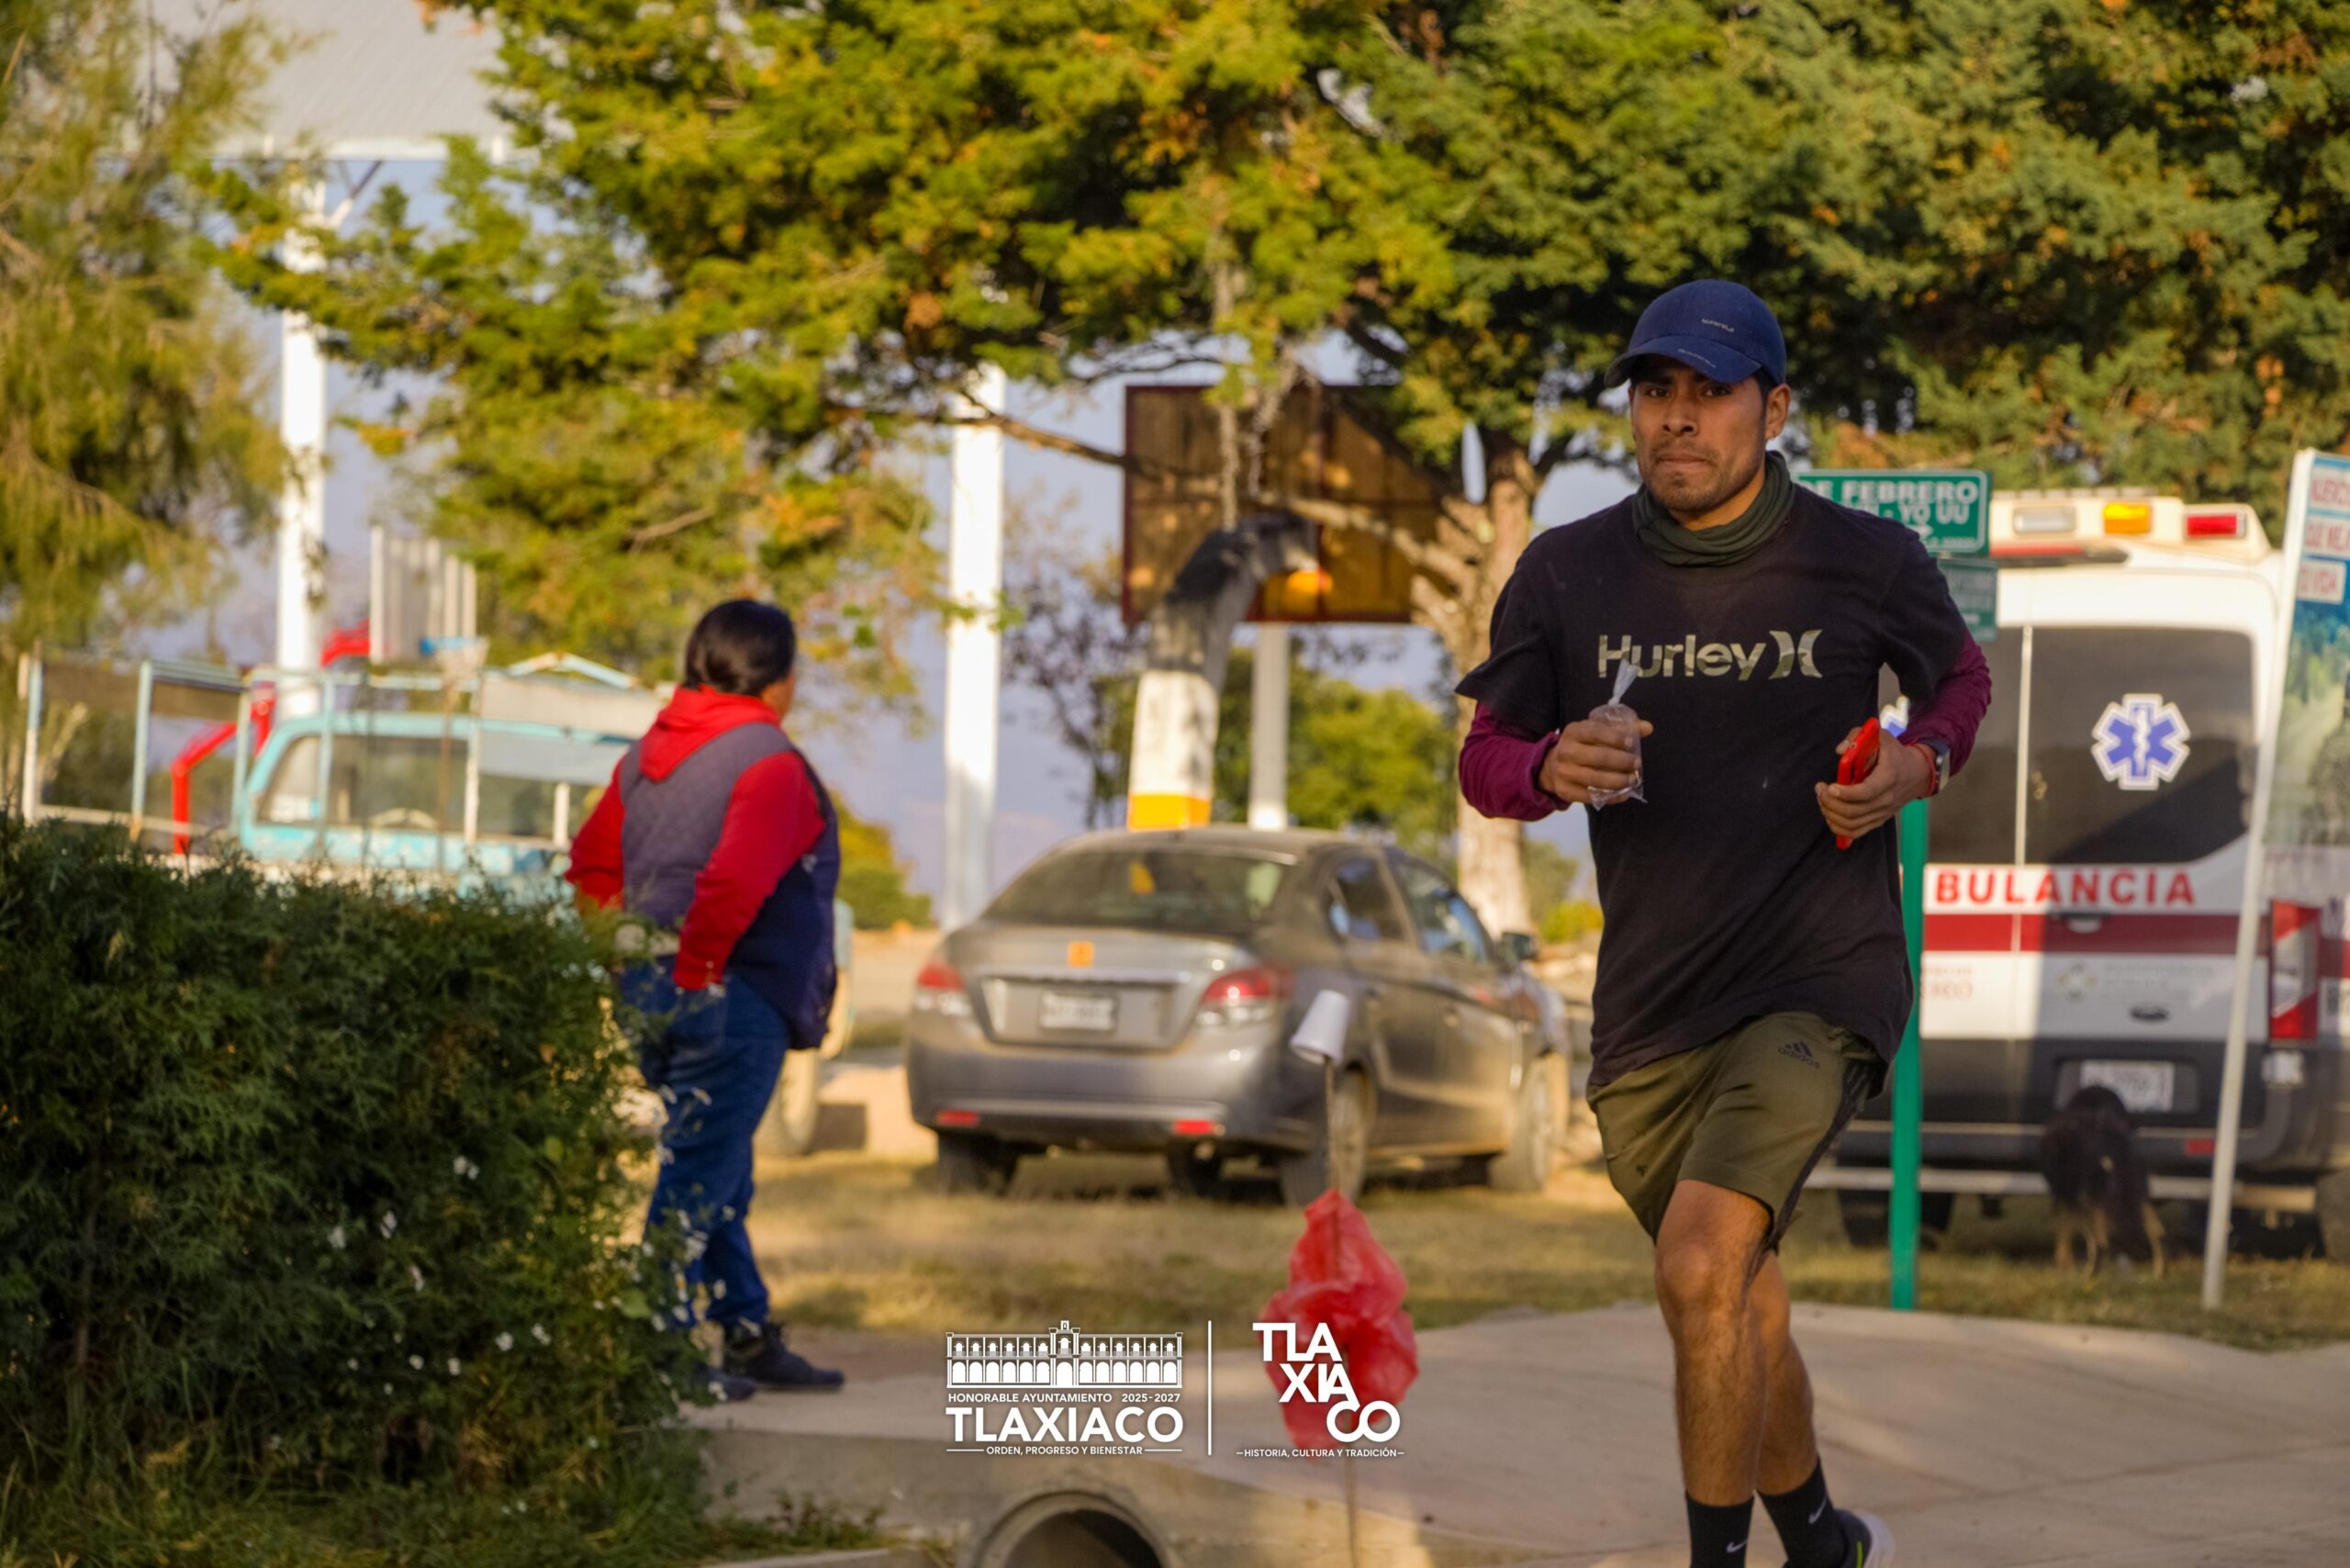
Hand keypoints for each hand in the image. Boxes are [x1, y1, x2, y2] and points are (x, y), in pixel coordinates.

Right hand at [1537, 713, 1653, 805]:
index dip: (1615, 738)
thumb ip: (1622, 728)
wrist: (1552, 766)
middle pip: (1598, 757)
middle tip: (1637, 764)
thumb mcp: (1596, 731)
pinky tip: (1624, 794)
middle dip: (1622, 761)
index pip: (1595, 732)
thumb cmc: (1582, 745)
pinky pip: (1591, 797)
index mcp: (1573, 731)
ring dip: (1619, 781)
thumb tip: (1648, 727)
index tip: (1631, 743)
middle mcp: (1565, 751)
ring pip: (1595, 779)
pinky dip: (1611, 797)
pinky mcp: (1565, 791)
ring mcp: (1564, 772)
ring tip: (1632, 779)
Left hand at [1816, 728, 1931, 843]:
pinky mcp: (1878, 820)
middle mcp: (1887, 799)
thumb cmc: (1894, 754)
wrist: (1917, 773)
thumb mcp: (1881, 737)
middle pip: (1854, 811)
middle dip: (1830, 802)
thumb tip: (1840, 750)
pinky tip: (1829, 814)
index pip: (1866, 792)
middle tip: (1820, 789)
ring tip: (1822, 799)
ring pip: (1852, 824)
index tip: (1830, 786)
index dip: (1845, 793)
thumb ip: (1858, 737)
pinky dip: (1838, 827)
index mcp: (1888, 777)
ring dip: (1831, 814)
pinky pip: (1856, 832)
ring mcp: (1883, 813)